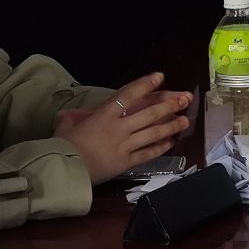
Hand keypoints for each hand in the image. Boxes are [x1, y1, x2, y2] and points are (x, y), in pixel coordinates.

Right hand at [55, 73, 191, 183]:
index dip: (146, 84)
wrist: (64, 171)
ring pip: (153, 133)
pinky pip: (147, 154)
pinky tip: (170, 143)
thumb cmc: (63, 146)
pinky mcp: (126, 163)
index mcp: (104, 115)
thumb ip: (73, 117)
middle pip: (149, 114)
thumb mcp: (66, 125)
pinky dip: (160, 147)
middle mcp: (119, 128)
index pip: (129, 95)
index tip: (160, 76)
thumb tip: (70, 113)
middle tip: (185, 99)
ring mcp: (125, 146)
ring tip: (184, 121)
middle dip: (169, 105)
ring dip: (171, 126)